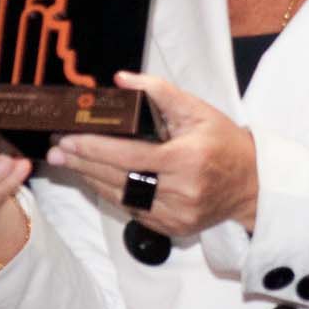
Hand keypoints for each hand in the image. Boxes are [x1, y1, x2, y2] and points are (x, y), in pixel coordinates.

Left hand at [46, 72, 257, 237]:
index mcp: (186, 160)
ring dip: (91, 179)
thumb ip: (160, 92)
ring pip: (122, 197)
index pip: (129, 156)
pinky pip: (133, 209)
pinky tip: (93, 178)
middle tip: (56, 150)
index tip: (68, 138)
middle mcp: (180, 191)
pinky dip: (111, 192)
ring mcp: (176, 214)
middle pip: (119, 178)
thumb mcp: (197, 109)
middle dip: (83, 163)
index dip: (95, 148)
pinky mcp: (173, 228)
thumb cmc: (224, 141)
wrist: (252, 184)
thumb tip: (122, 80)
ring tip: (68, 162)